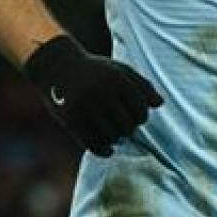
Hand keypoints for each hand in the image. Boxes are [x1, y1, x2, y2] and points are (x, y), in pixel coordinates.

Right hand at [23, 35, 162, 155]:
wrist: (57, 65)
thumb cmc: (96, 70)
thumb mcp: (121, 70)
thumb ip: (143, 85)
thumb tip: (160, 103)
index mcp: (117, 80)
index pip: (141, 111)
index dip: (142, 116)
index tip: (136, 115)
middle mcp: (101, 93)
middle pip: (127, 127)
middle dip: (129, 128)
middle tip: (125, 126)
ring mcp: (85, 107)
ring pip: (111, 137)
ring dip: (116, 138)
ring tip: (116, 133)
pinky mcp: (71, 120)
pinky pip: (92, 144)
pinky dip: (104, 150)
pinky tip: (110, 149)